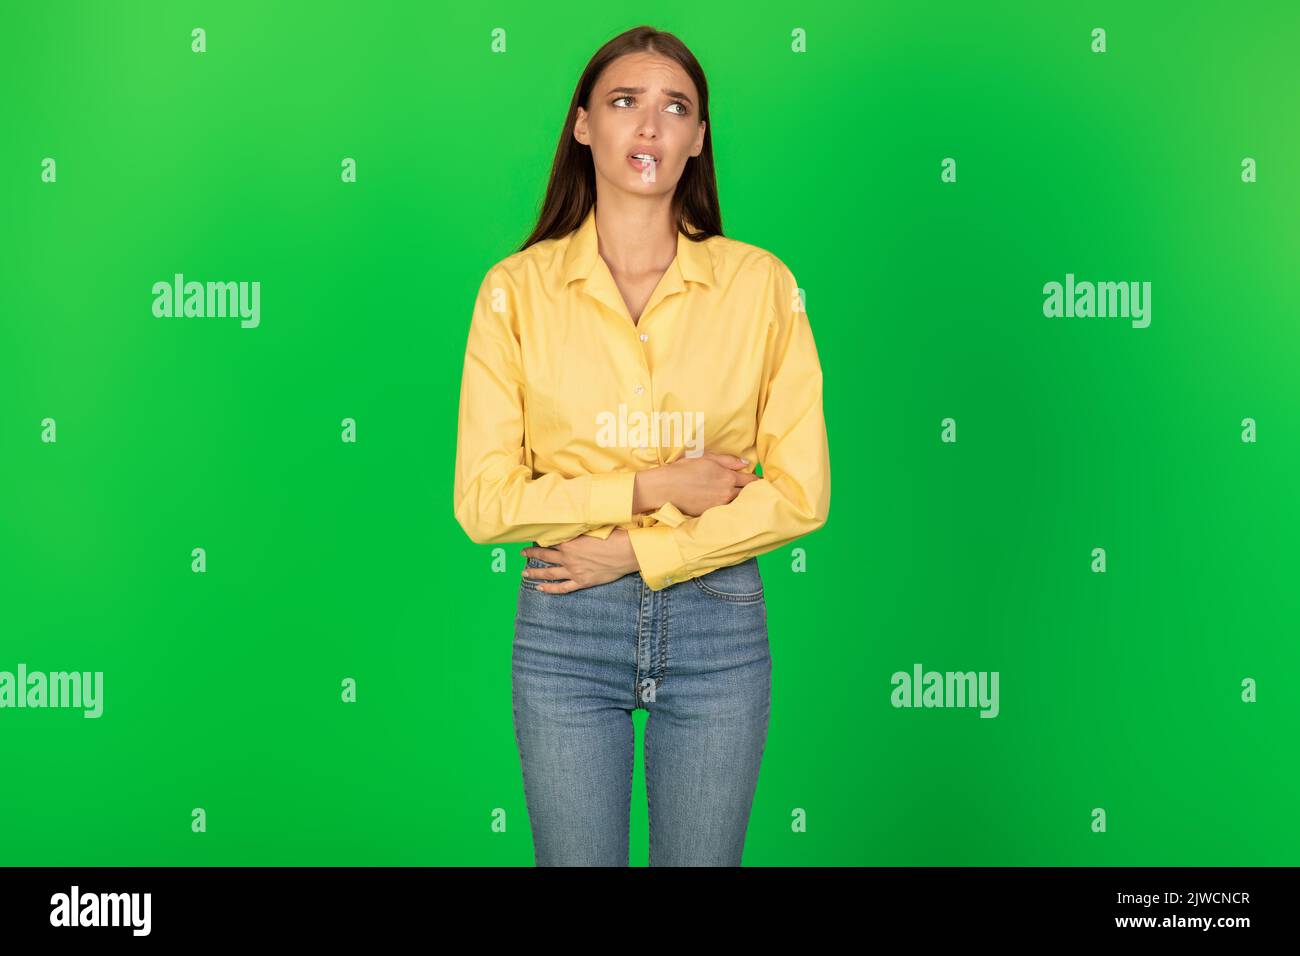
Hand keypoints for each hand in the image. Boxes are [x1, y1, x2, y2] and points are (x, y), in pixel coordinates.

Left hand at [521, 528, 638, 594]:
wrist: (627, 552)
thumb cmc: (614, 536)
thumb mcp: (594, 527)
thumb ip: (580, 527)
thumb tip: (573, 521)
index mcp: (571, 542)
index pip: (550, 539)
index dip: (539, 538)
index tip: (531, 537)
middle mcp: (569, 557)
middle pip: (545, 556)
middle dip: (531, 555)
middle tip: (522, 554)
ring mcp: (574, 571)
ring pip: (549, 573)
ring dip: (535, 573)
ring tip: (524, 574)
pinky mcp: (582, 581)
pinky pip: (562, 587)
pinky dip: (550, 589)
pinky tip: (541, 589)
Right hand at [639, 451, 758, 516]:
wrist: (665, 487)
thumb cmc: (683, 469)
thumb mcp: (706, 458)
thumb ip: (728, 460)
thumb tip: (745, 463)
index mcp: (728, 476)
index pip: (751, 479)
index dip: (756, 479)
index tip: (758, 480)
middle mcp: (727, 492)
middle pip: (748, 493)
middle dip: (752, 491)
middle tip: (753, 490)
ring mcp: (719, 505)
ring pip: (738, 503)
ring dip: (741, 500)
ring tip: (741, 498)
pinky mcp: (711, 513)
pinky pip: (726, 511)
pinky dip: (729, 507)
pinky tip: (726, 504)